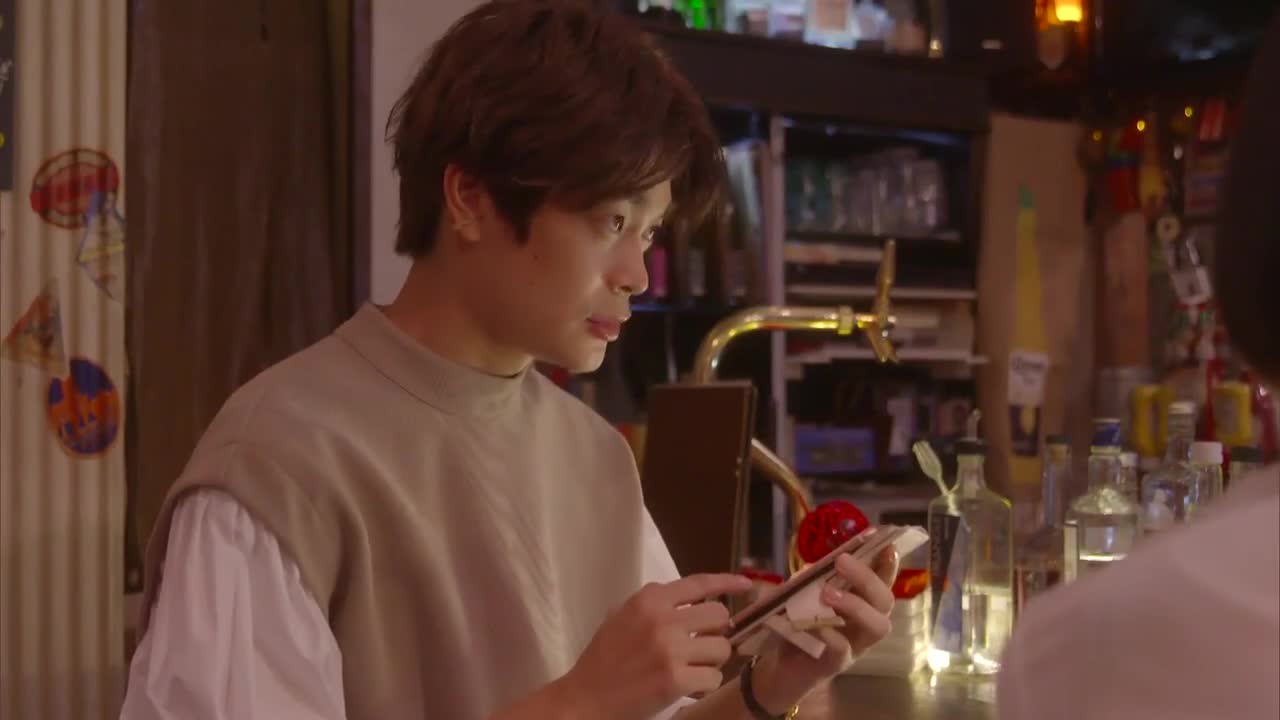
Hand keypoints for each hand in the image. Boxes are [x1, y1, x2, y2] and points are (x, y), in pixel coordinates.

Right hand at [559, 573, 753, 719]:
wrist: (586, 698)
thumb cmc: (603, 659)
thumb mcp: (622, 617)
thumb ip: (655, 605)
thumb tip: (697, 603)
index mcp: (649, 600)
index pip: (699, 584)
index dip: (727, 583)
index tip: (746, 585)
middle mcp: (662, 619)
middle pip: (719, 616)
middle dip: (716, 633)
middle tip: (701, 647)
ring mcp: (670, 650)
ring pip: (722, 648)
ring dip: (713, 662)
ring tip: (693, 670)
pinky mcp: (676, 679)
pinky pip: (714, 678)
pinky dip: (705, 685)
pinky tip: (688, 687)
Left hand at [750, 546, 898, 712]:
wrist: (778, 670)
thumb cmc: (795, 628)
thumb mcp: (801, 598)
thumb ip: (810, 581)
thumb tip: (814, 567)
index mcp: (860, 605)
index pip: (882, 582)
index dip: (888, 564)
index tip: (886, 544)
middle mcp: (864, 626)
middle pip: (885, 601)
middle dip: (868, 578)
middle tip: (842, 560)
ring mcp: (854, 647)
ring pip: (878, 626)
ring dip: (856, 605)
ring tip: (827, 593)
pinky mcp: (835, 665)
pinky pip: (843, 648)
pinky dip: (829, 632)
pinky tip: (813, 624)